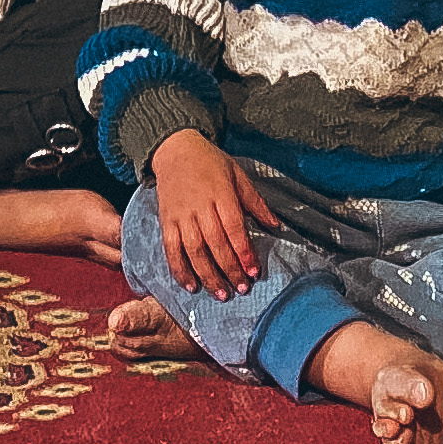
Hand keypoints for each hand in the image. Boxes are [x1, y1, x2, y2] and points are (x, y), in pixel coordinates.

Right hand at [148, 131, 277, 297]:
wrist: (175, 149)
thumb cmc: (211, 162)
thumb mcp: (238, 175)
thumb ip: (256, 203)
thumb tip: (276, 226)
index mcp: (221, 194)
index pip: (234, 228)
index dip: (244, 252)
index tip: (254, 271)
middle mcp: (200, 206)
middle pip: (215, 243)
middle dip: (230, 269)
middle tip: (242, 288)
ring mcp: (181, 215)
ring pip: (194, 250)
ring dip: (207, 275)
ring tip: (221, 294)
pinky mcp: (166, 221)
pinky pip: (171, 249)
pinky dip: (179, 269)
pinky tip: (190, 286)